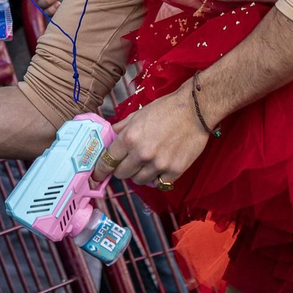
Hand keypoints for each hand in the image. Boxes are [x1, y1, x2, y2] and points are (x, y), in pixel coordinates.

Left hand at [89, 79, 210, 187]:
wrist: (195, 110)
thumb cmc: (166, 109)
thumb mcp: (138, 114)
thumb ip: (121, 128)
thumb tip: (109, 136)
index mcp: (130, 138)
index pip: (108, 160)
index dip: (101, 169)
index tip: (98, 175)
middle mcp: (142, 154)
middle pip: (122, 174)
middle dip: (121, 170)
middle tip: (127, 164)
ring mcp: (159, 164)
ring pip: (139, 181)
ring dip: (139, 174)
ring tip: (145, 164)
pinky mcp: (175, 171)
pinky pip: (158, 184)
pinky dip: (156, 178)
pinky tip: (158, 169)